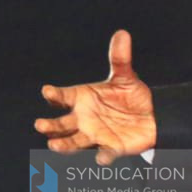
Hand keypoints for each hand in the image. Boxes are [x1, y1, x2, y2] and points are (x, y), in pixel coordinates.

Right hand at [35, 30, 155, 164]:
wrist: (150, 115)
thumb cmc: (130, 95)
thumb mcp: (125, 76)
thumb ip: (120, 58)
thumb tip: (122, 33)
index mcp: (82, 99)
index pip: (63, 97)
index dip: (54, 95)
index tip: (47, 91)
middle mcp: (83, 119)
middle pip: (61, 124)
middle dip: (50, 125)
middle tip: (40, 124)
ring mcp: (95, 135)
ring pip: (74, 142)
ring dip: (64, 145)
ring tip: (54, 145)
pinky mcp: (111, 147)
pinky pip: (104, 154)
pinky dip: (102, 156)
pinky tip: (101, 158)